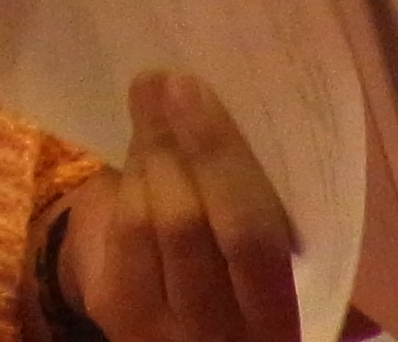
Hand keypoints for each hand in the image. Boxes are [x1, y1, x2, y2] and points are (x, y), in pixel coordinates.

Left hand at [45, 72, 314, 341]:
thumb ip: (282, 227)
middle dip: (173, 141)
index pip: (252, 237)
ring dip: (148, 152)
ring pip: (147, 221)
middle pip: (187, 224)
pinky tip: (140, 147)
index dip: (220, 158)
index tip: (197, 91)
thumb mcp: (276, 278)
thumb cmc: (249, 288)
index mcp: (278, 323)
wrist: (190, 338)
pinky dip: (130, 179)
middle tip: (165, 80)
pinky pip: (119, 232)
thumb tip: (282, 131)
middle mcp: (219, 333)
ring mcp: (158, 327)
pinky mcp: (114, 311)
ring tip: (151, 101)